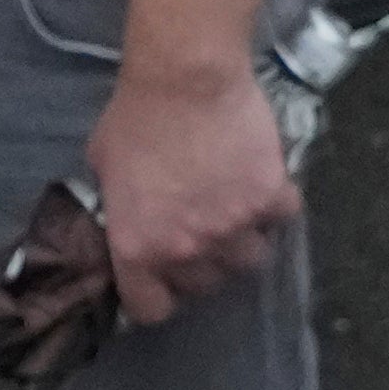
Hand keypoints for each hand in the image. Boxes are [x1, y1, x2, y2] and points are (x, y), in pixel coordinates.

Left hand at [89, 60, 296, 323]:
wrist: (186, 80)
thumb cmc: (134, 119)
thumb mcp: (105, 175)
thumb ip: (123, 211)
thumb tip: (135, 218)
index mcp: (138, 251)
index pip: (154, 309)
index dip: (161, 294)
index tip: (167, 277)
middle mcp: (188, 249)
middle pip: (209, 284)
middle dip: (207, 263)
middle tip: (206, 232)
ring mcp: (234, 225)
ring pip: (253, 259)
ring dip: (246, 240)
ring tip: (241, 212)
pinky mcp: (271, 195)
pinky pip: (283, 216)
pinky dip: (277, 204)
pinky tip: (265, 182)